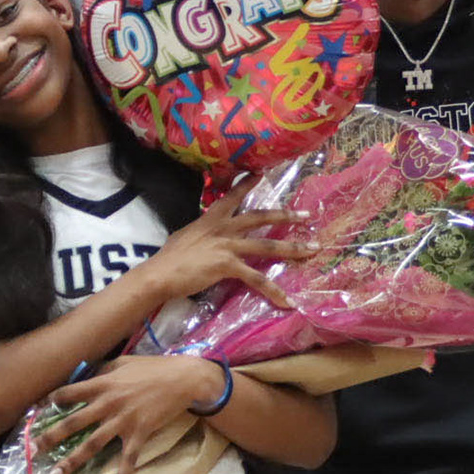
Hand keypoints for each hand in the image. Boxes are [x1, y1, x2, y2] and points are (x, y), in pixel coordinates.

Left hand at [35, 354, 226, 473]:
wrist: (184, 379)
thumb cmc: (154, 368)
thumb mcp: (125, 361)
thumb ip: (104, 370)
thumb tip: (88, 376)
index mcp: (103, 383)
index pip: (68, 393)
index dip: (50, 402)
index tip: (36, 413)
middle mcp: (108, 403)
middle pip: (72, 422)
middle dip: (49, 438)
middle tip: (31, 452)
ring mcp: (123, 420)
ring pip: (92, 444)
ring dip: (71, 462)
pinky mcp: (140, 433)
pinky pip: (128, 460)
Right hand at [145, 180, 314, 309]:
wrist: (160, 273)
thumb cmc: (168, 259)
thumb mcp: (185, 237)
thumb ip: (199, 234)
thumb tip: (201, 237)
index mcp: (211, 218)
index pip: (232, 196)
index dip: (246, 184)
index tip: (260, 173)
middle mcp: (223, 227)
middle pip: (260, 217)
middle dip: (285, 215)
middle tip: (306, 215)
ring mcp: (227, 245)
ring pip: (268, 245)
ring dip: (293, 247)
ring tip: (313, 249)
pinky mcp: (228, 265)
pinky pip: (257, 278)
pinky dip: (273, 291)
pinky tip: (286, 301)